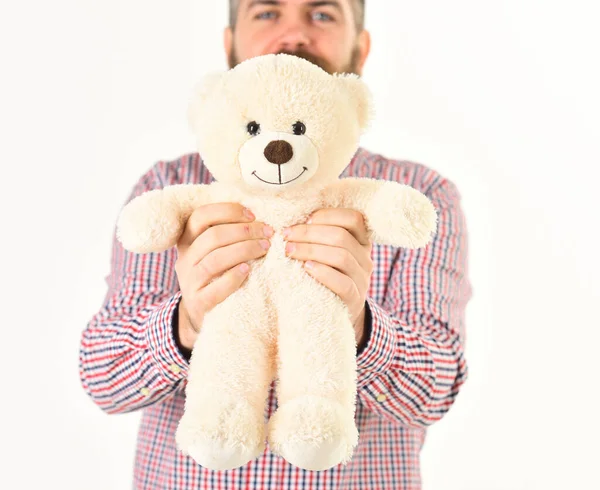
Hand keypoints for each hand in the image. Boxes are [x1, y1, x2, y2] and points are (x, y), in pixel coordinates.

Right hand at [174, 203, 272, 349]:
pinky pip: (215, 288)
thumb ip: (226, 235)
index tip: (252, 215)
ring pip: (214, 260)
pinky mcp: (199, 302)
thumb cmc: (215, 276)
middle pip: (212, 237)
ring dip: (244, 250)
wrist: (201, 314)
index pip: (200, 216)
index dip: (227, 211)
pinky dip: (234, 277)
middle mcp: (185, 259)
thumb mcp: (213, 252)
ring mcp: (190, 282)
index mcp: (187, 241)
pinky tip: (248, 270)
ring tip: (265, 248)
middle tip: (267, 232)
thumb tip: (257, 217)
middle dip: (244, 231)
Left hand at [283, 208, 373, 346]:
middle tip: (286, 235)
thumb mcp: (327, 253)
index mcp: (361, 241)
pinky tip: (306, 268)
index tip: (304, 219)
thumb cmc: (324, 275)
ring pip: (342, 257)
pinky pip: (343, 283)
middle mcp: (365, 258)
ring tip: (289, 251)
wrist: (334, 312)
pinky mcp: (355, 299)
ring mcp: (362, 279)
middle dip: (310, 233)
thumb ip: (319, 236)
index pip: (353, 218)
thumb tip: (292, 218)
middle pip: (342, 236)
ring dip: (311, 250)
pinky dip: (323, 273)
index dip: (328, 215)